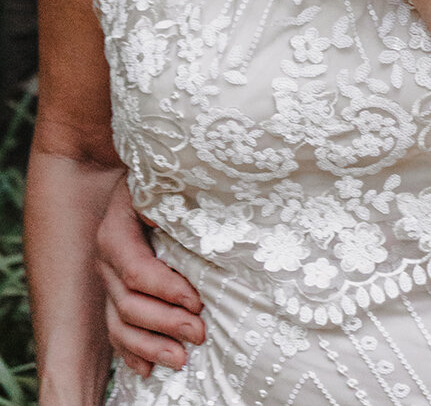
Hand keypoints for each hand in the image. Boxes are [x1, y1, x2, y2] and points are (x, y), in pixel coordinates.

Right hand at [96, 174, 203, 375]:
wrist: (139, 179)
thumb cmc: (162, 180)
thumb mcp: (163, 184)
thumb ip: (174, 203)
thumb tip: (206, 217)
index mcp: (116, 233)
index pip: (136, 271)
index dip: (165, 290)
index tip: (197, 300)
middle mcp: (107, 262)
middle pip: (129, 305)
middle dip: (166, 323)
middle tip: (200, 334)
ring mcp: (108, 281)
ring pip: (120, 325)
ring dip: (150, 347)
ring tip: (181, 360)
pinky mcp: (115, 295)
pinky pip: (115, 331)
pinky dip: (132, 353)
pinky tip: (149, 369)